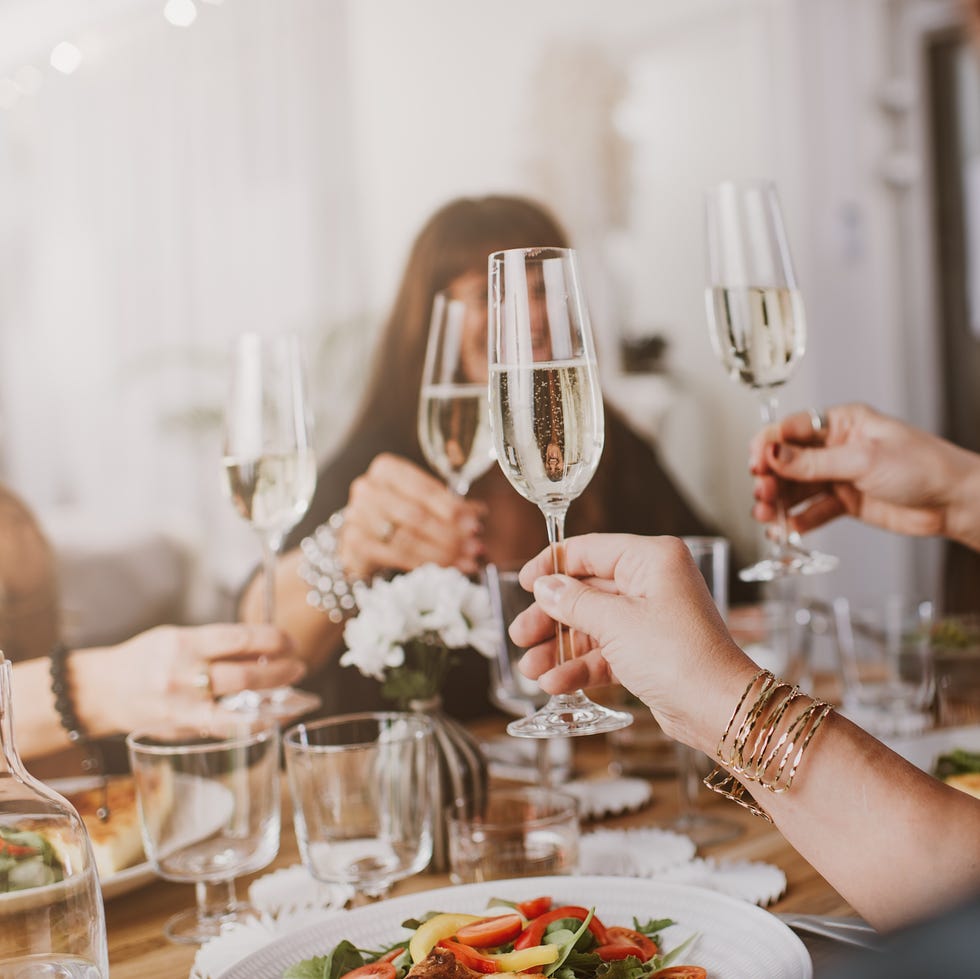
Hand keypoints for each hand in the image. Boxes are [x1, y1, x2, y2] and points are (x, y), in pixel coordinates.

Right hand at [88, 623, 304, 734]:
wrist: (102, 691)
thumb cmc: (145, 659)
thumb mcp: (177, 637)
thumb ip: (216, 643)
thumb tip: (262, 647)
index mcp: (184, 643)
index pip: (239, 638)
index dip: (272, 639)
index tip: (289, 641)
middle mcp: (183, 674)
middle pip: (245, 673)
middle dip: (281, 670)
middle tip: (299, 666)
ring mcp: (183, 706)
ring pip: (239, 705)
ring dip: (274, 698)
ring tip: (292, 690)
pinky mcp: (182, 728)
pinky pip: (224, 729)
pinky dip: (252, 724)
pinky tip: (271, 718)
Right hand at [340, 453, 485, 577]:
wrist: (361, 532)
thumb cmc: (396, 511)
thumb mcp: (422, 500)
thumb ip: (449, 505)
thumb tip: (478, 513)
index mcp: (387, 469)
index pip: (425, 489)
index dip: (453, 509)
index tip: (475, 523)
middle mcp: (367, 488)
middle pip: (417, 516)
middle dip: (451, 534)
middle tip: (475, 547)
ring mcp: (357, 515)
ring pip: (408, 539)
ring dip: (443, 553)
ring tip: (467, 561)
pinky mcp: (354, 542)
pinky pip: (396, 556)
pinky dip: (426, 563)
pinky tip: (447, 568)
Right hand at [510, 534, 755, 751]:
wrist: (718, 709)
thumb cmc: (679, 656)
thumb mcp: (616, 623)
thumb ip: (574, 602)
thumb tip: (544, 586)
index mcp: (651, 559)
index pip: (590, 550)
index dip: (553, 565)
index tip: (524, 582)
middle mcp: (652, 583)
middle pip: (586, 591)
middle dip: (550, 618)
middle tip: (519, 635)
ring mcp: (651, 618)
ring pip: (592, 625)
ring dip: (560, 648)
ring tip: (530, 670)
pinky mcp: (649, 652)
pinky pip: (605, 651)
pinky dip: (580, 666)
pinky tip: (555, 684)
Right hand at [749, 403, 979, 541]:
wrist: (955, 502)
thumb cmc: (923, 466)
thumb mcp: (863, 459)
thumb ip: (814, 462)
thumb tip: (773, 454)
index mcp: (842, 423)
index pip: (792, 429)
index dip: (769, 445)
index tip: (755, 463)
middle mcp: (836, 447)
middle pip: (788, 461)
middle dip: (770, 478)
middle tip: (762, 495)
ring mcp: (840, 475)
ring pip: (797, 488)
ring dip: (779, 502)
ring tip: (767, 517)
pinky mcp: (846, 502)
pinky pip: (813, 511)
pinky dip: (798, 521)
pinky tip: (787, 530)